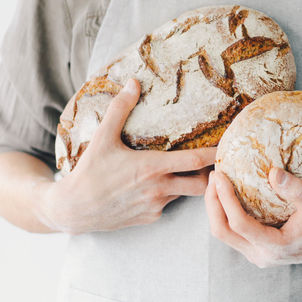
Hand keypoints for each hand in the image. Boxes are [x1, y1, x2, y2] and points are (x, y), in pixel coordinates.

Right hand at [39, 79, 215, 234]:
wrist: (73, 209)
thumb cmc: (88, 173)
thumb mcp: (102, 138)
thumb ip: (120, 109)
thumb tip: (133, 82)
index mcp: (152, 168)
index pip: (196, 161)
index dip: (215, 152)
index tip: (228, 143)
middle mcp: (159, 190)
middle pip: (202, 185)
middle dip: (210, 174)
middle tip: (211, 161)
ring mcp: (155, 207)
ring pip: (183, 195)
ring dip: (186, 183)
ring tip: (183, 170)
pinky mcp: (149, 219)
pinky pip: (166, 205)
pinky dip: (167, 195)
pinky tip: (155, 185)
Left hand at [204, 168, 301, 267]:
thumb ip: (296, 190)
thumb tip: (273, 172)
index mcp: (274, 248)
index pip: (239, 224)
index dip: (225, 199)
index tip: (220, 176)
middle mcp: (260, 255)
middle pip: (221, 231)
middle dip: (212, 202)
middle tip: (213, 176)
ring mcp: (254, 254)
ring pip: (222, 233)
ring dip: (215, 207)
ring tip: (216, 182)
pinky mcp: (252, 248)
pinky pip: (229, 231)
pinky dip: (223, 212)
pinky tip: (225, 192)